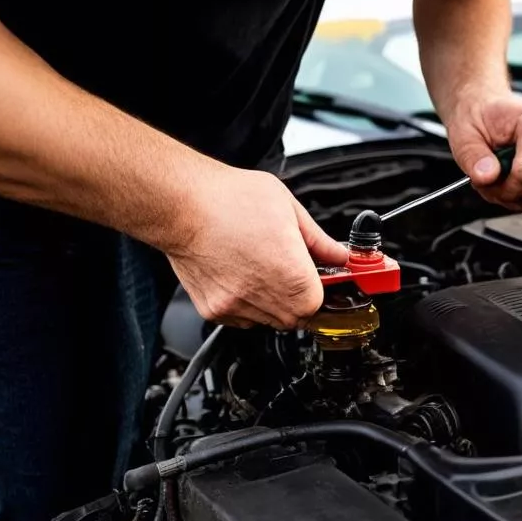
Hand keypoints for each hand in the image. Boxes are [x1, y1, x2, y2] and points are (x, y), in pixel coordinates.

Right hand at [164, 166, 348, 327]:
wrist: (182, 204)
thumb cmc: (231, 199)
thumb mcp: (289, 209)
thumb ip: (319, 240)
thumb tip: (338, 255)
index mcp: (291, 274)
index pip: (319, 303)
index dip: (320, 288)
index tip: (317, 275)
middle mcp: (264, 296)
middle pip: (296, 318)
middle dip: (300, 298)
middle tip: (290, 269)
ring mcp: (236, 306)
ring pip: (269, 321)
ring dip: (274, 303)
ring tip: (261, 266)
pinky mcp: (213, 309)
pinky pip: (242, 319)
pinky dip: (248, 304)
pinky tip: (242, 275)